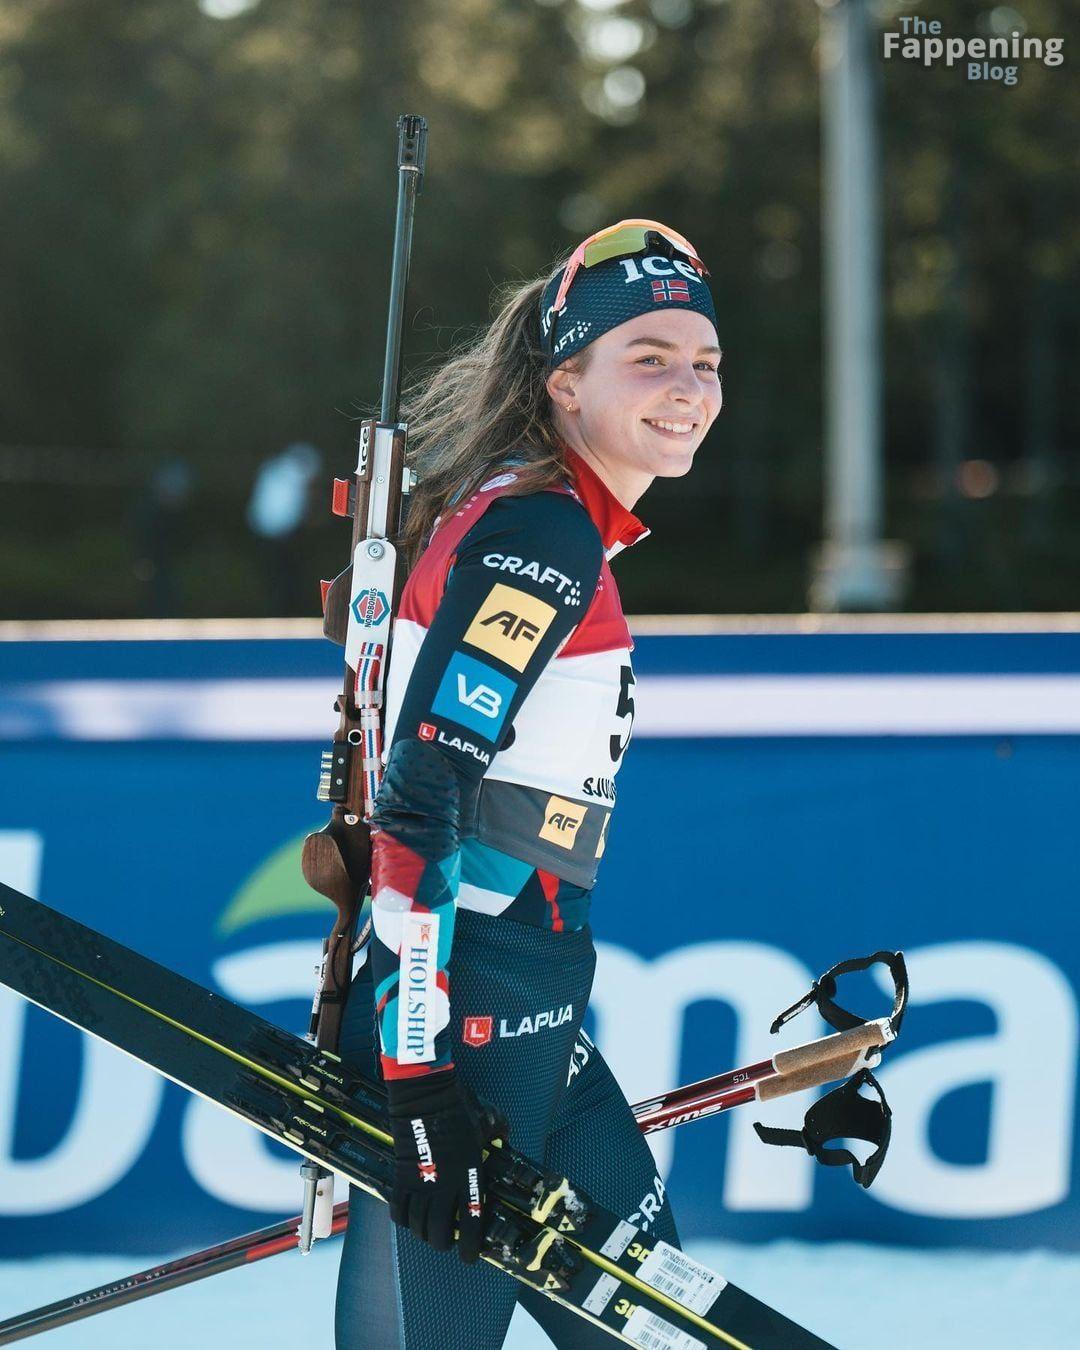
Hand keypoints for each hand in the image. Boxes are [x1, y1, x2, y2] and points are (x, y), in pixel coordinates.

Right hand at [386, 1070, 502, 1263]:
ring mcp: (421, 1183)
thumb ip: (498, 1134)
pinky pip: (398, 1211)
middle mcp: (445, 1186)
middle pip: (440, 1234)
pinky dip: (403, 1219)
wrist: (426, 1096)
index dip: (471, 1247)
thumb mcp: (487, 1121)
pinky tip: (409, 1217)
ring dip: (424, 1234)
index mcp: (469, 1175)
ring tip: (429, 1231)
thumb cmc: (459, 1107)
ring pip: (418, 1227)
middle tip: (448, 1240)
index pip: (472, 1223)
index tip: (470, 1257)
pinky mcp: (402, 1177)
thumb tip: (504, 1137)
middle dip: (444, 1243)